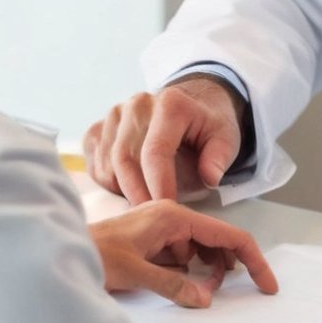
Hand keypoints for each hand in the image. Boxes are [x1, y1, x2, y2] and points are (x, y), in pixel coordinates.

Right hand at [84, 75, 246, 203]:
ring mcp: (115, 114)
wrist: (192, 102)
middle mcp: (137, 105)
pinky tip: (127, 190)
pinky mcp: (101, 126)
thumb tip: (210, 178)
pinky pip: (95, 162)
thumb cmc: (208, 124)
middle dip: (136, 194)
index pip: (155, 151)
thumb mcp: (227, 137)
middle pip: (125, 158)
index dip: (158, 185)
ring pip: (107, 163)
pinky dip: (107, 182)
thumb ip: (219, 157)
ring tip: (142, 206)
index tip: (168, 209)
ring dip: (121, 190)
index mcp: (170, 104)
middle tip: (150, 219)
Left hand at [91, 201, 277, 307]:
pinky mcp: (151, 242)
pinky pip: (181, 256)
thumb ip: (173, 285)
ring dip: (204, 272)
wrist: (56, 252)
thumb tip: (206, 299)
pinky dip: (188, 272)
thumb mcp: (134, 273)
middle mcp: (171, 217)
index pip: (227, 234)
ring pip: (199, 250)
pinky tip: (180, 287)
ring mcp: (161, 229)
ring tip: (196, 294)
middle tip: (214, 296)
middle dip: (223, 269)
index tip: (267, 285)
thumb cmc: (91, 255)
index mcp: (173, 216)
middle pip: (216, 241)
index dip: (252, 259)